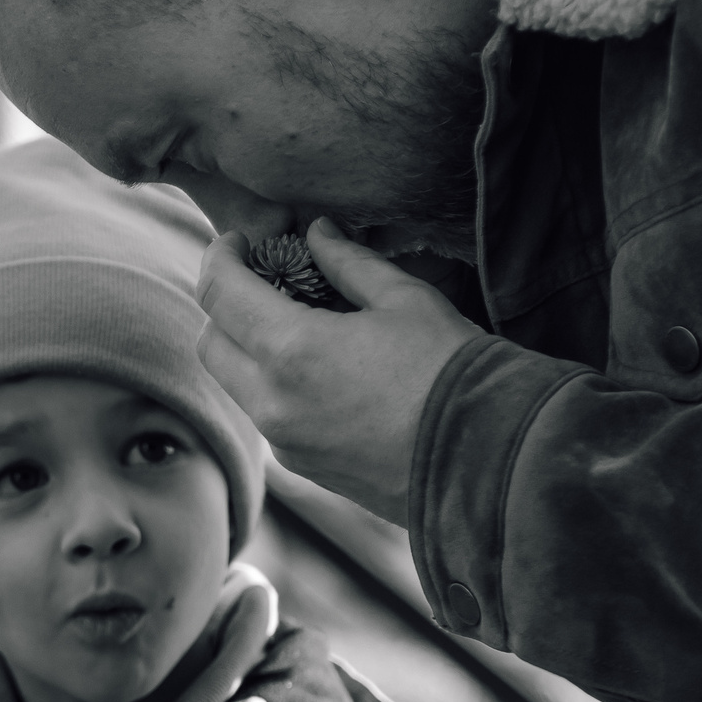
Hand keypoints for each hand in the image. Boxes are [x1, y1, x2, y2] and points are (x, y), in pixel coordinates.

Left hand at [195, 219, 480, 525]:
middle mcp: (274, 402)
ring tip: (300, 321)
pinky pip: (269, 415)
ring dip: (249, 347)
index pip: (219, 293)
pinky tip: (323, 368)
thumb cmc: (453, 371)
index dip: (220, 257)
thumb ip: (349, 263)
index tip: (238, 242)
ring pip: (236, 384)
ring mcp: (285, 442)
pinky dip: (277, 384)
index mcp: (291, 351)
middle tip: (265, 280)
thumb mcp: (405, 299)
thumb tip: (318, 233)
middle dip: (226, 305)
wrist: (489, 460)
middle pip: (211, 343)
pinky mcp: (305, 467)